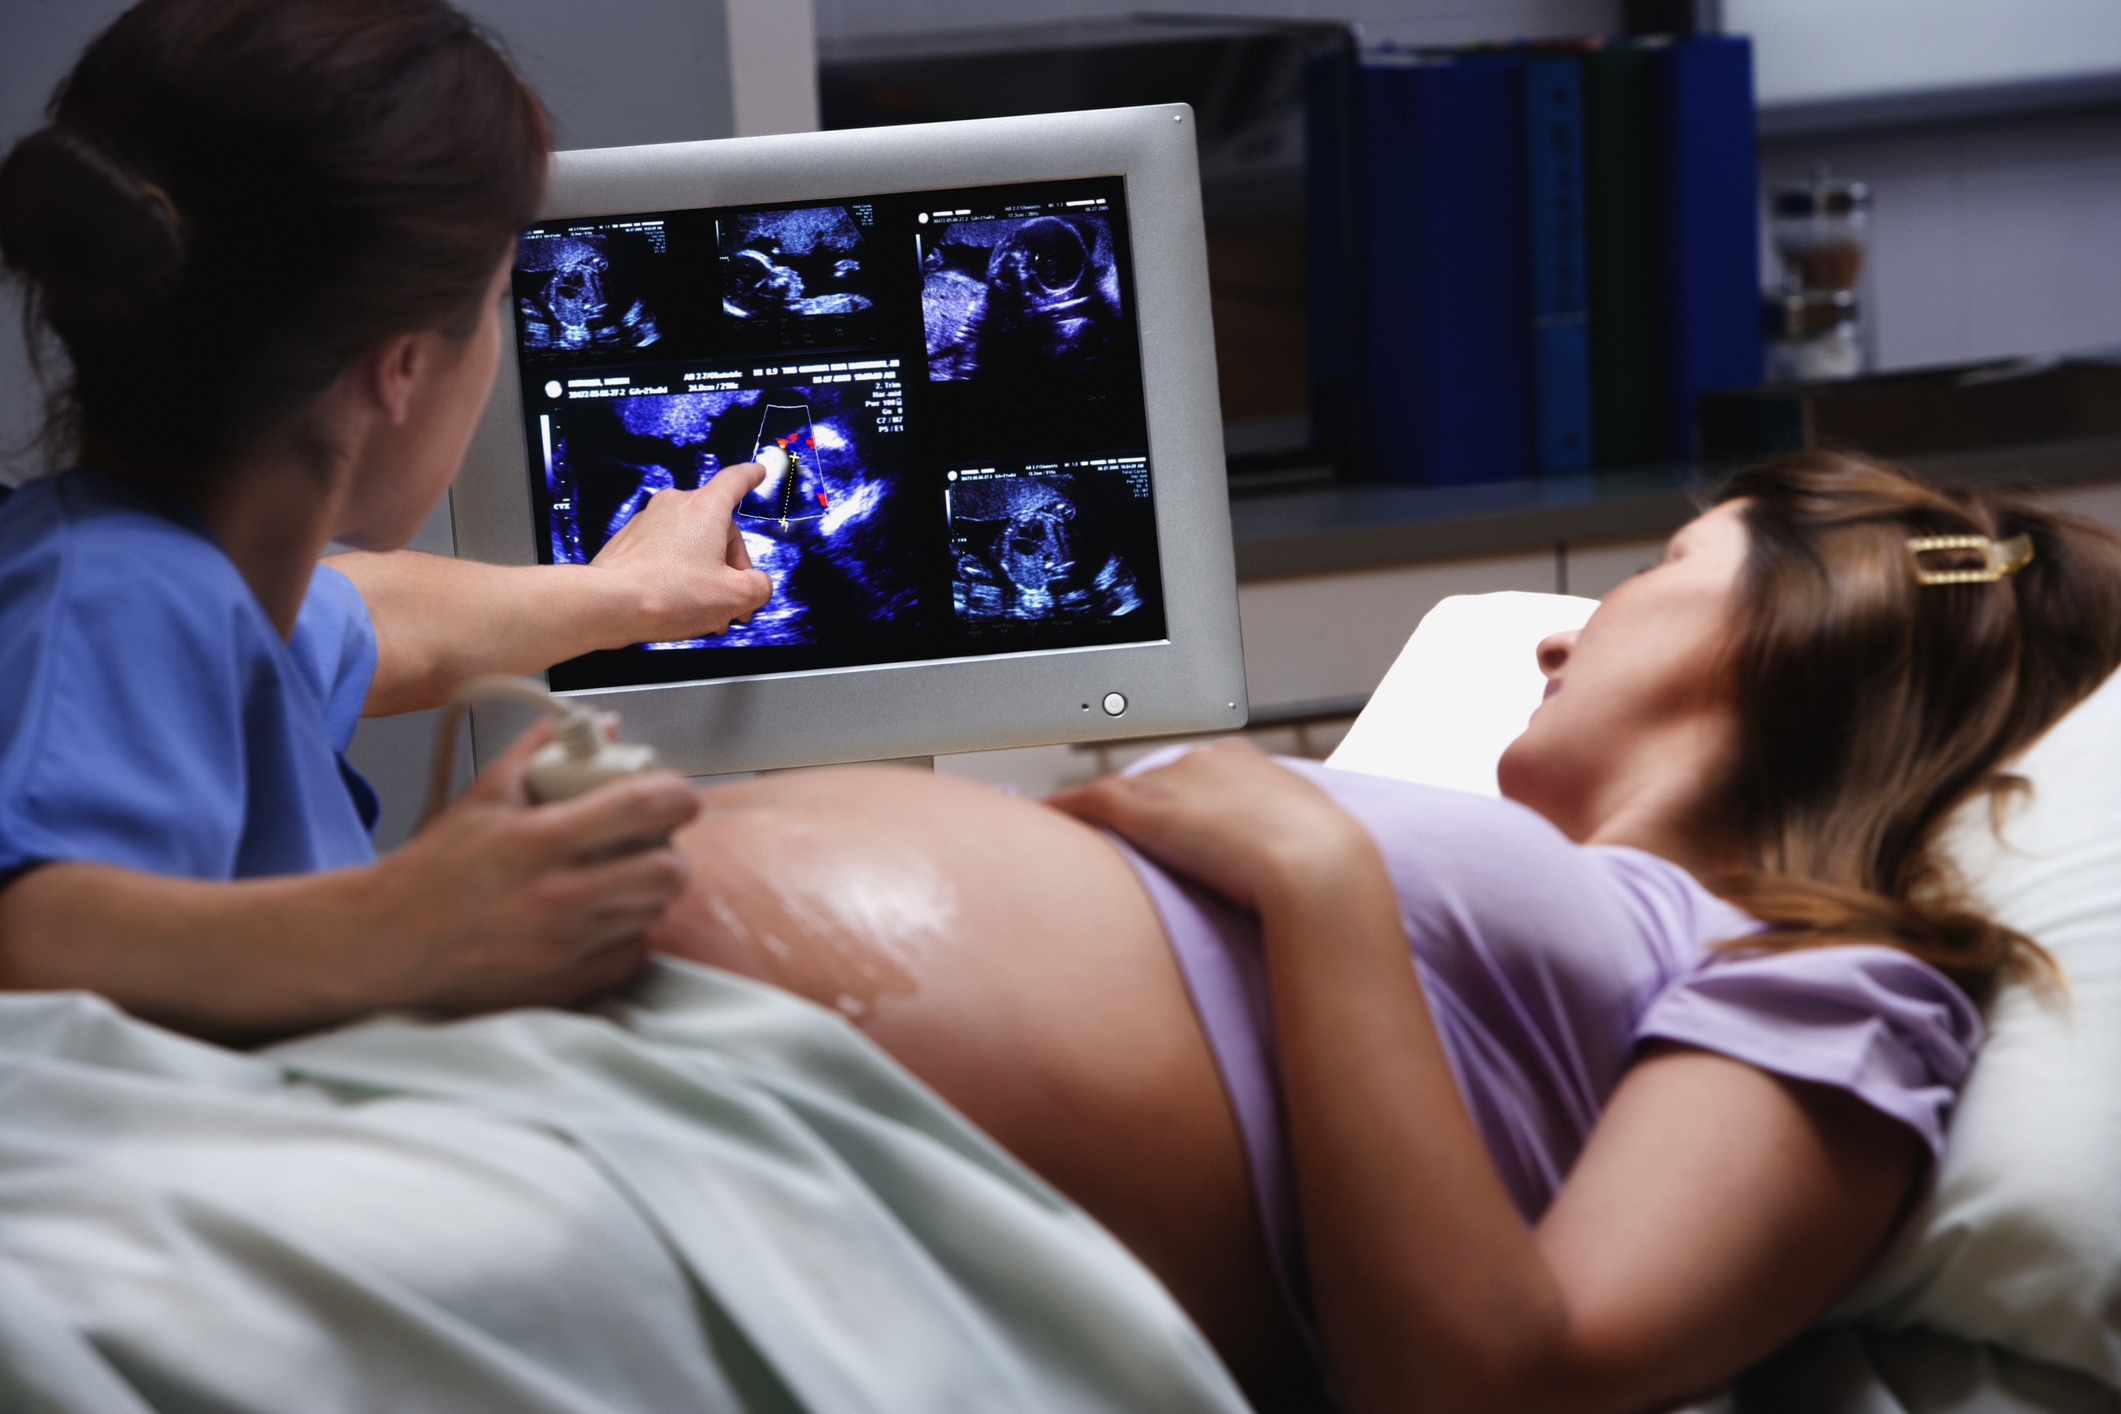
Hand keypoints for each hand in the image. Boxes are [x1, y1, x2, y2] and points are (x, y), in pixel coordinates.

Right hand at [352, 722, 701, 1013]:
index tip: (680, 797)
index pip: (641, 808)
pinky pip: (633, 951)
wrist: (389, 942)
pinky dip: (628, 930)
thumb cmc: (436, 869)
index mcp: (537, 840)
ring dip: (648, 890)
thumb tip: (600, 724)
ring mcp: (566, 945)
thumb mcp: (484, 796)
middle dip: (671, 852)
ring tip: (618, 878)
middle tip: (652, 844)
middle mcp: (557, 896)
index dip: (678, 796)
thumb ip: (542, 753)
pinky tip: (600, 916)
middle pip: (667, 871)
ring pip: (653, 910)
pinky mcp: (567, 983)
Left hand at [589, 460, 773, 640]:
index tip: (756, 473)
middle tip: (735, 600)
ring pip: (689, 545)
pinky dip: (676, 575)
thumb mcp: (735, 597)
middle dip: (730, 566)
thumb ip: (758, 587)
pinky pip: (663, 553)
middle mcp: (675, 506)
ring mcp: (648, 522)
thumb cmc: (667, 594)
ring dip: (704, 574)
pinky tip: (678, 603)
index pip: (735, 481)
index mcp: (706, 508)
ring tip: (706, 609)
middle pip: (716, 528)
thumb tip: (756, 586)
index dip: (751, 477)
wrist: (610, 604)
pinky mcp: (629, 542)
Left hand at [1047, 740, 1372, 911]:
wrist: (1320, 872)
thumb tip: (1286, 871)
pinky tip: (1045, 818)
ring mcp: (1172, 783)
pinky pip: (1090, 802)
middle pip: (1155, 778)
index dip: (1180, 801)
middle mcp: (1204, 760)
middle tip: (1130, 838)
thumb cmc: (1328, 869)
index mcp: (1247, 762)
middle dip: (1141, 803)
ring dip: (1097, 808)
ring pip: (1119, 789)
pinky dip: (1065, 808)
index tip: (1174, 826)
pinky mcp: (1143, 809)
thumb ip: (1284, 842)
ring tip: (1076, 828)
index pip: (1196, 773)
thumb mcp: (1309, 842)